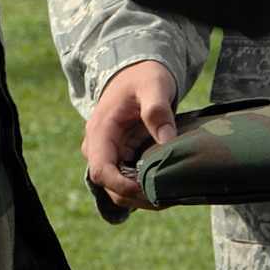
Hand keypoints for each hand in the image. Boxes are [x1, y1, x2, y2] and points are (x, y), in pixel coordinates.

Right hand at [82, 60, 178, 210]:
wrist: (139, 72)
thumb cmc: (143, 76)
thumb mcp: (153, 86)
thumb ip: (157, 110)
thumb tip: (167, 139)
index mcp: (101, 130)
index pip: (101, 170)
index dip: (121, 185)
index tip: (146, 188)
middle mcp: (99, 146)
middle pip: (109, 185)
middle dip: (135, 196)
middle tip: (166, 196)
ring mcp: (110, 154)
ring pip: (119, 188)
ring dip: (141, 197)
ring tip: (170, 196)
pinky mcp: (122, 157)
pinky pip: (129, 180)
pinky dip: (145, 188)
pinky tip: (166, 188)